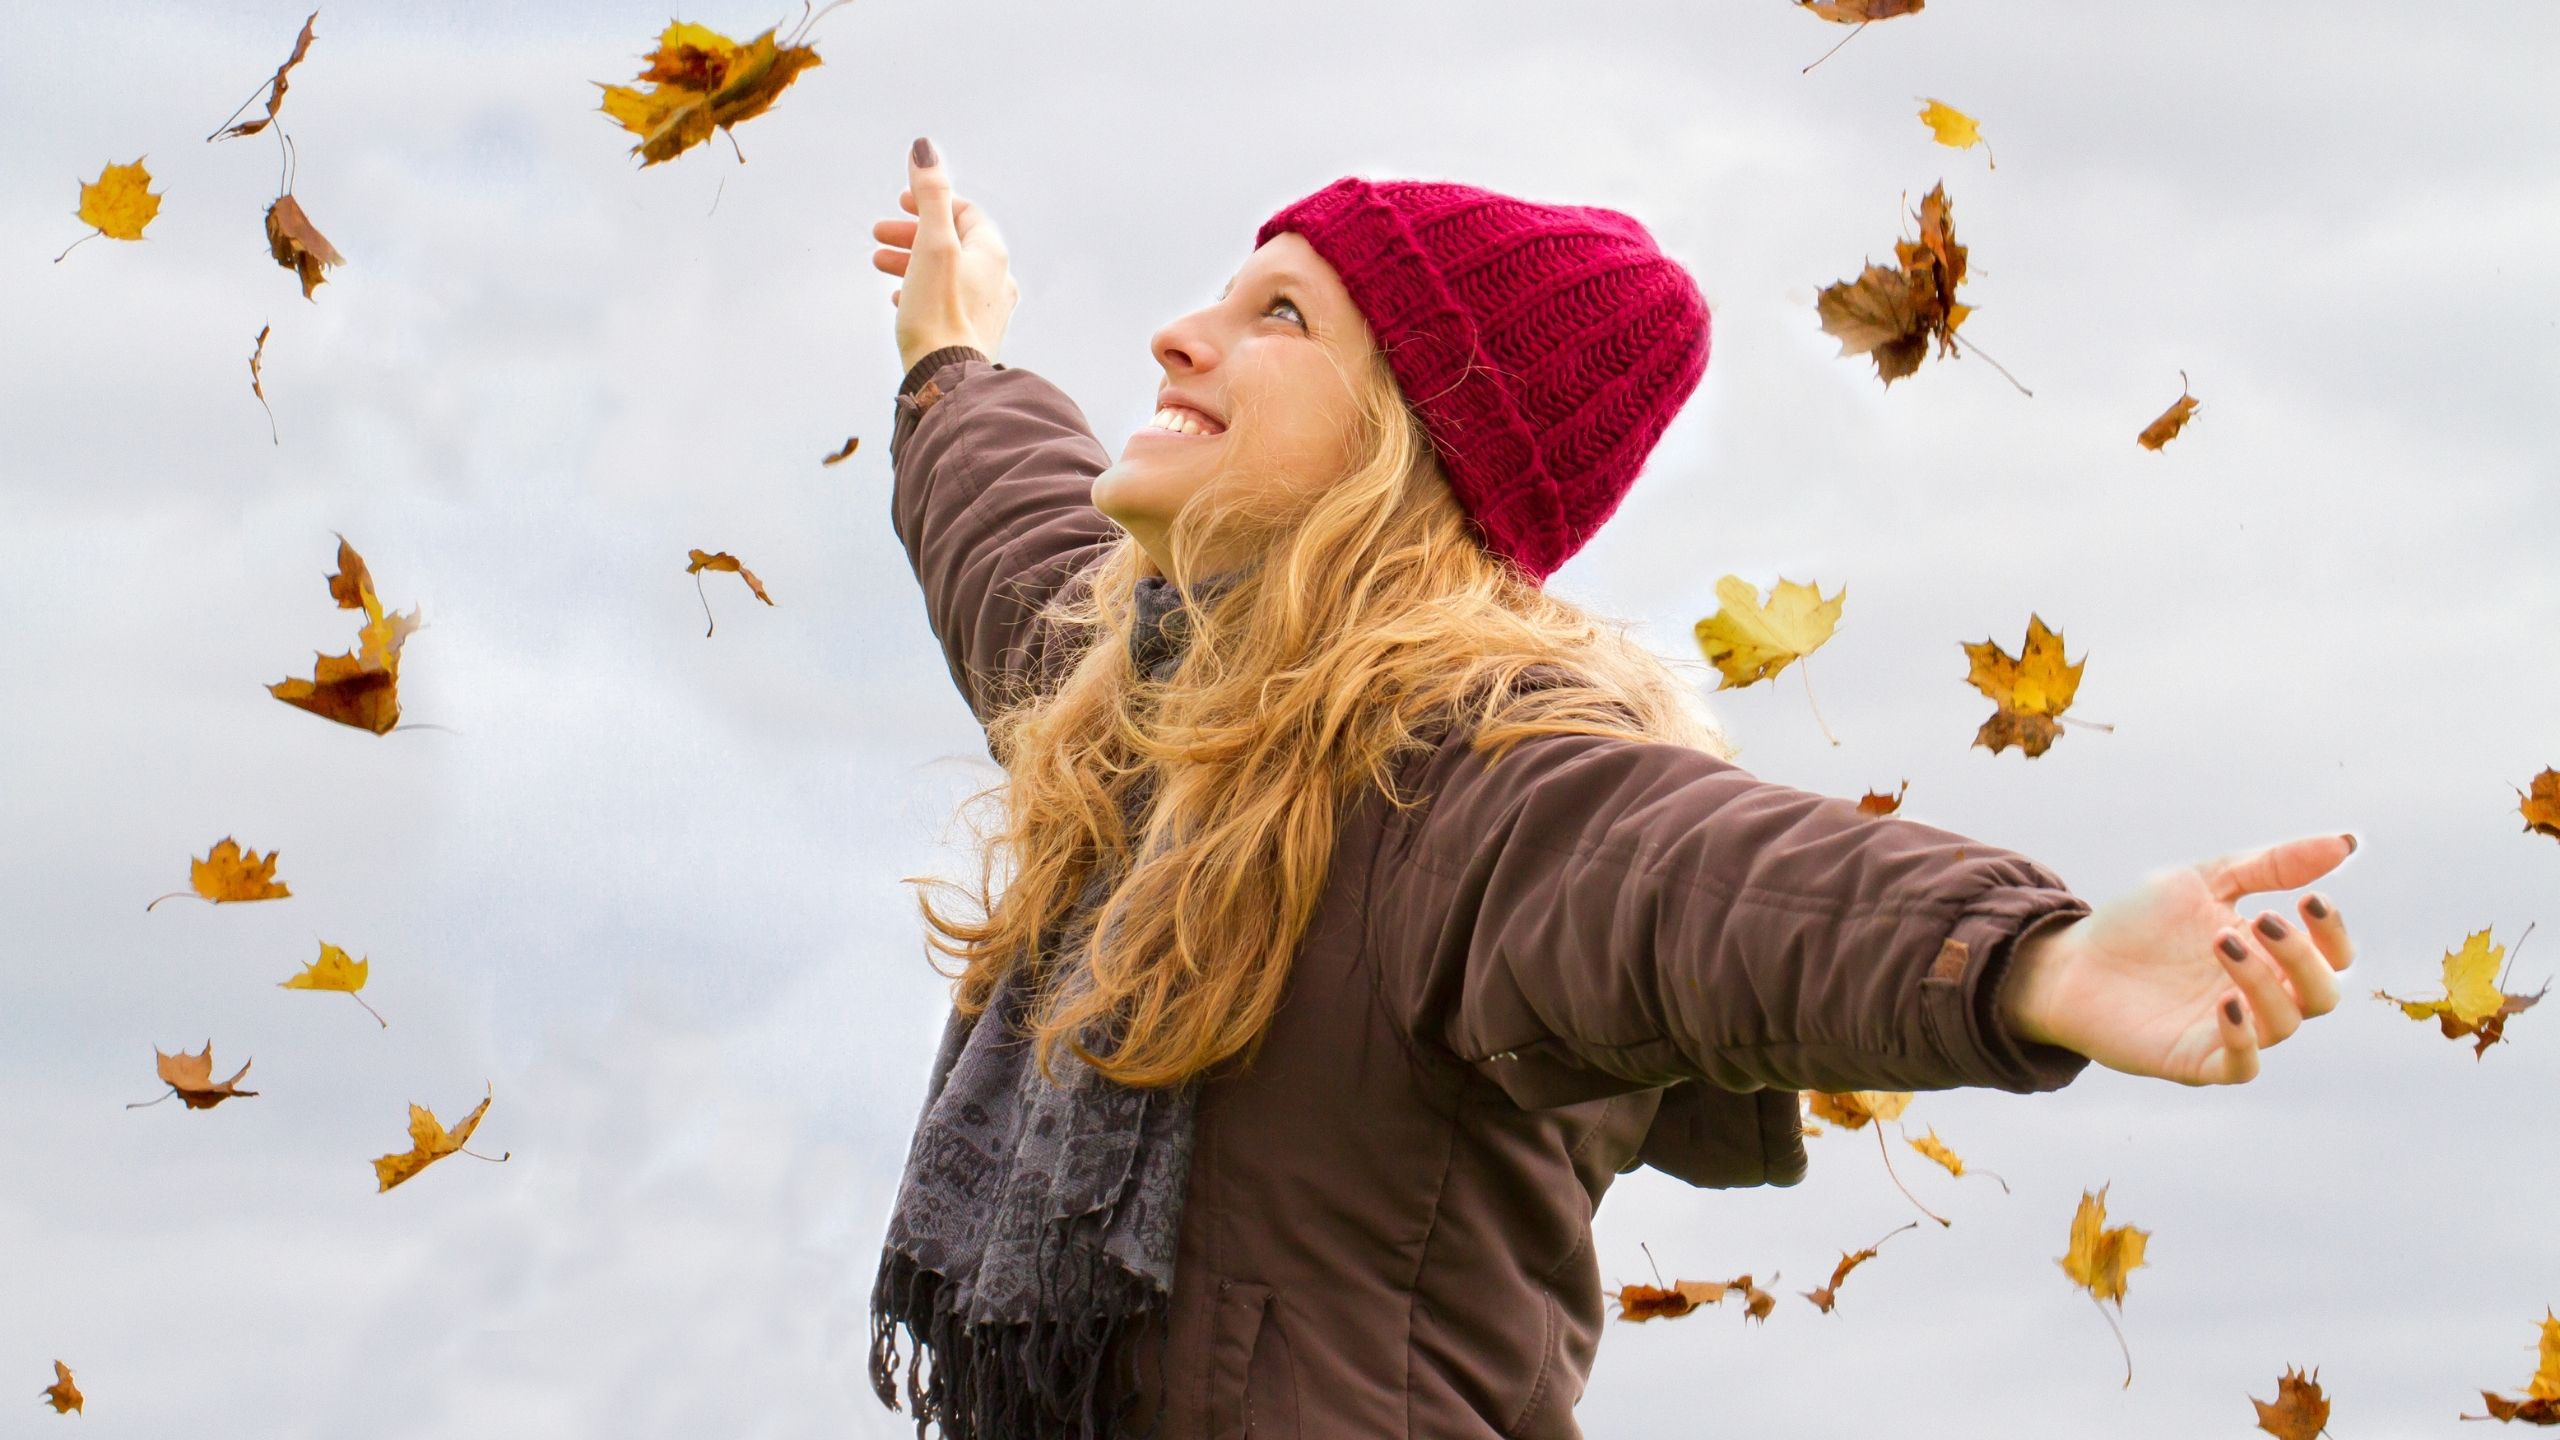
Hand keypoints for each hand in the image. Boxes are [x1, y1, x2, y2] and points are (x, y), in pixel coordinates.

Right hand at [872, 136, 1018, 374]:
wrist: (946, 379)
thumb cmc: (938, 311)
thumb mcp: (931, 244)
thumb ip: (929, 195)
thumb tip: (926, 148)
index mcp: (992, 254)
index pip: (964, 212)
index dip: (930, 201)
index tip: (901, 203)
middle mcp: (998, 280)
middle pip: (953, 242)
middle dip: (912, 233)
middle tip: (877, 235)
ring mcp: (987, 310)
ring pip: (946, 272)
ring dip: (911, 261)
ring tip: (877, 263)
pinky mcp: (972, 336)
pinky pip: (947, 302)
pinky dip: (921, 290)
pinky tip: (898, 300)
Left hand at [1996, 832, 2359, 1085]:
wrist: (2070, 960)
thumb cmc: (2139, 923)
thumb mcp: (2205, 881)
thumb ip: (2271, 865)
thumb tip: (2347, 843)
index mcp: (2270, 957)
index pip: (2333, 956)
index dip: (2334, 932)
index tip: (2311, 899)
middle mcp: (2260, 998)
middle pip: (2322, 994)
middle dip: (2304, 956)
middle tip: (2264, 919)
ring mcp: (2230, 1031)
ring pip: (2285, 1024)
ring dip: (2263, 982)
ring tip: (2221, 940)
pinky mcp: (2196, 1061)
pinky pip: (2242, 1065)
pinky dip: (2243, 1038)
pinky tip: (2224, 1003)